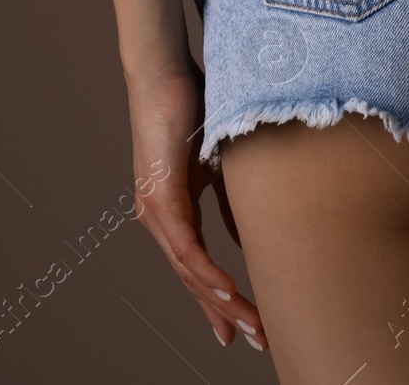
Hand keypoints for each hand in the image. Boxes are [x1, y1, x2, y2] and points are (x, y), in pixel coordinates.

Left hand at [127, 61, 268, 351]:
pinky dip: (207, 272)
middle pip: (192, 278)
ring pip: (189, 270)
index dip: (218, 299)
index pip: (196, 265)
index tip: (240, 326)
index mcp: (171, 209)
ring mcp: (154, 207)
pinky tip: (227, 291)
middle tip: (253, 339)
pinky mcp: (160, 193)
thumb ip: (229, 197)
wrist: (163, 69)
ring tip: (249, 325)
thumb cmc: (191, 105)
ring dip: (221, 302)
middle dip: (224, 313)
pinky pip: (185, 245)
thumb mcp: (218, 160)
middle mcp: (157, 216)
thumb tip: (247, 231)